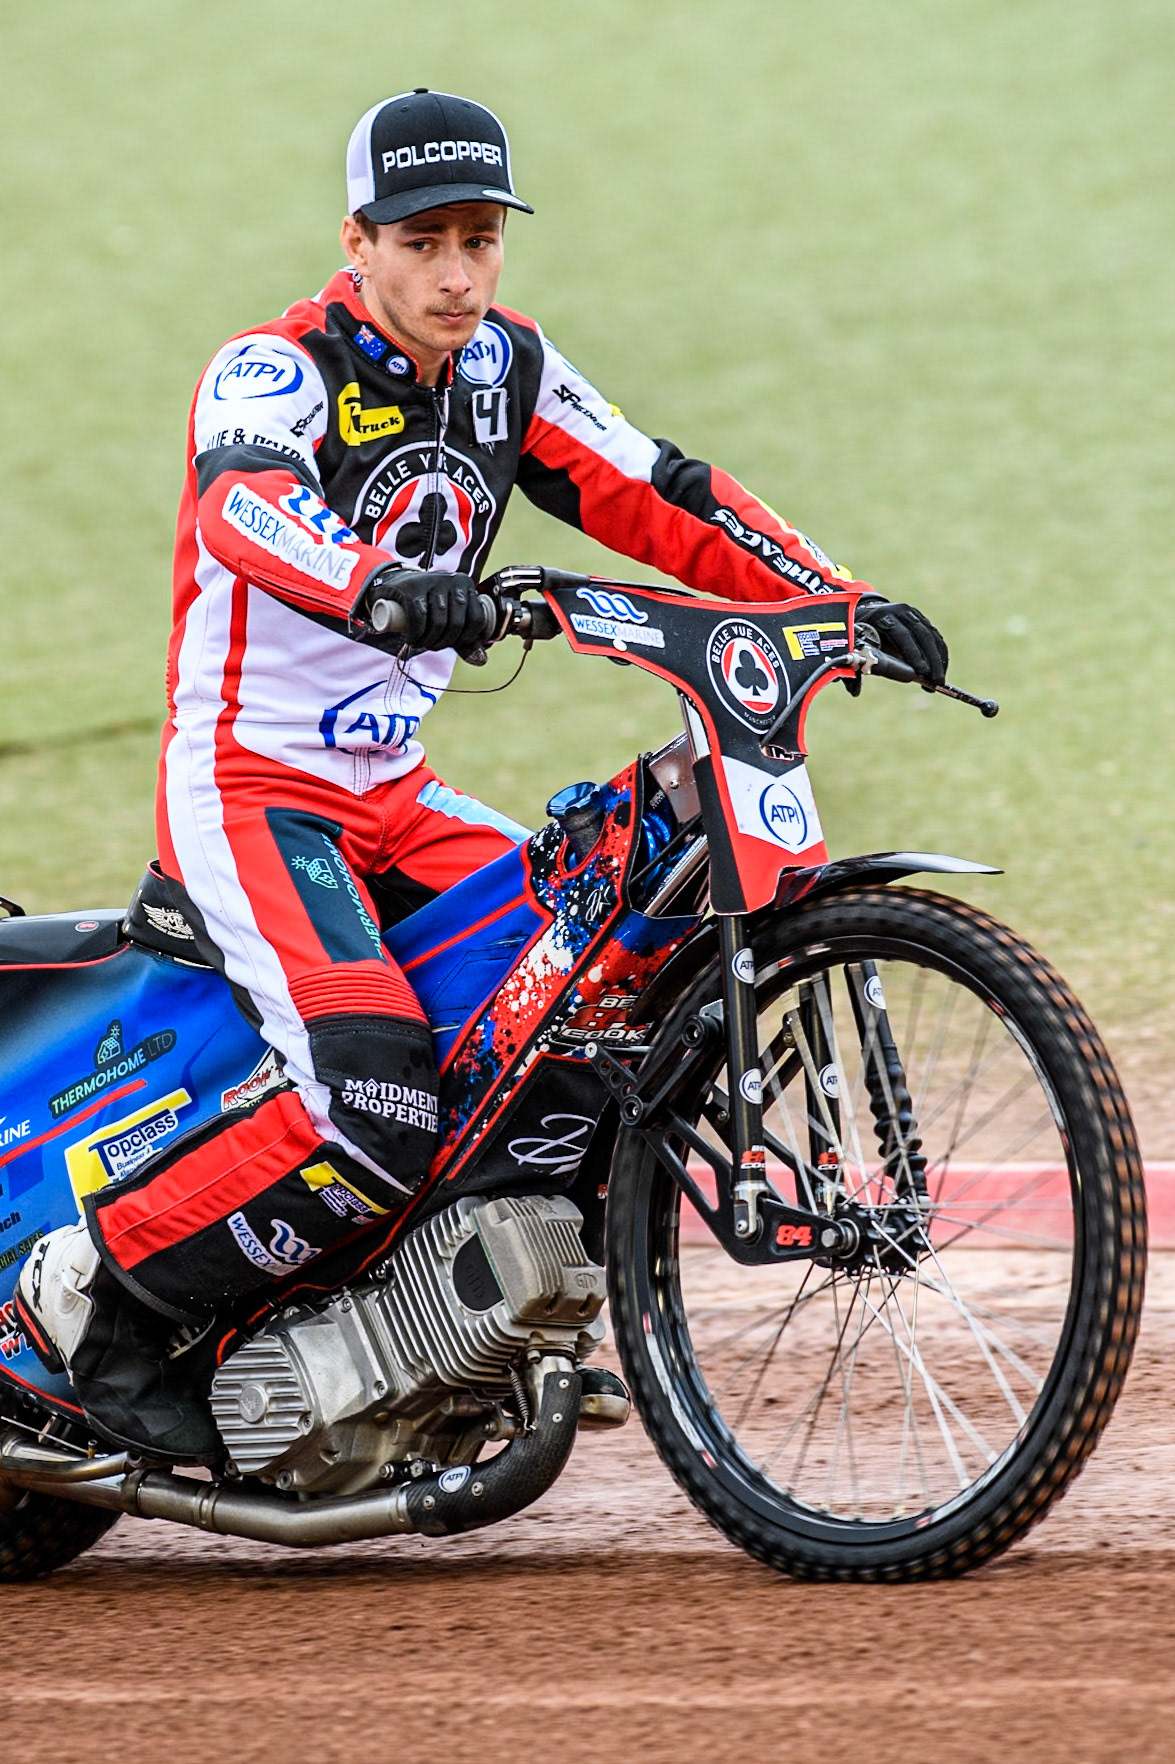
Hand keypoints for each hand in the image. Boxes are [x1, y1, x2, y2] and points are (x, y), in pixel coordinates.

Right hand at [356, 566, 485, 653]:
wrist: (395, 586)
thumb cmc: (427, 605)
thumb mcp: (449, 619)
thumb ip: (466, 641)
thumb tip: (482, 661)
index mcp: (467, 585)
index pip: (477, 620)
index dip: (465, 639)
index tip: (450, 644)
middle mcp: (453, 580)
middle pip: (457, 624)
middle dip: (443, 643)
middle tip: (431, 645)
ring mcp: (432, 581)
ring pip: (439, 622)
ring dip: (428, 641)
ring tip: (420, 643)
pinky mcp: (411, 587)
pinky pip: (419, 618)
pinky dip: (415, 634)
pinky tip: (411, 639)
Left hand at [856, 596, 947, 686]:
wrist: (866, 613)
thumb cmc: (858, 635)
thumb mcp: (853, 647)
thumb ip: (855, 667)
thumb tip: (855, 692)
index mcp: (882, 616)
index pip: (902, 634)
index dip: (913, 653)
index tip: (922, 672)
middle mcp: (900, 611)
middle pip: (922, 635)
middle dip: (931, 660)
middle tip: (936, 682)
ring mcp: (913, 614)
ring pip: (932, 636)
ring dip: (939, 659)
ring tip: (939, 681)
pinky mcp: (922, 620)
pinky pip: (935, 637)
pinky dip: (940, 654)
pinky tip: (941, 671)